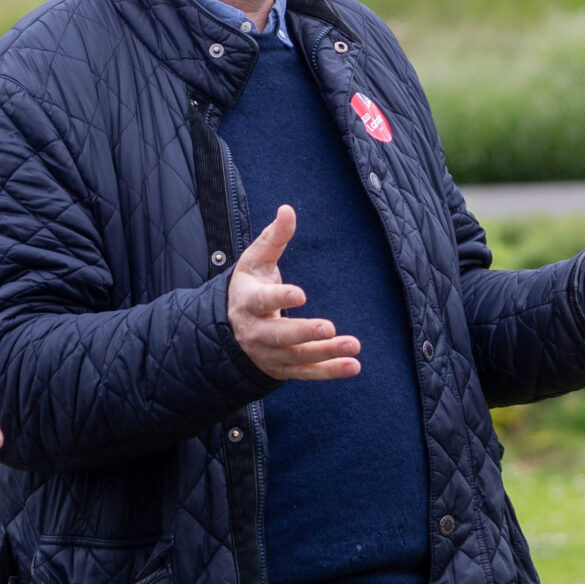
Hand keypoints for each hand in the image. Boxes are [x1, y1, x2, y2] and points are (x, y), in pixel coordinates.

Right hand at [228, 205, 360, 380]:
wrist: (230, 327)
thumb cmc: (249, 286)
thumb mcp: (256, 260)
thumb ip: (273, 237)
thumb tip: (287, 209)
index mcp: (247, 302)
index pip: (261, 301)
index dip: (280, 298)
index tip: (301, 293)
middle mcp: (255, 332)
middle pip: (279, 335)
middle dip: (304, 332)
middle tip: (329, 327)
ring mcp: (269, 354)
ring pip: (298, 356)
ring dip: (326, 353)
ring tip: (353, 345)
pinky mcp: (283, 369)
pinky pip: (307, 373)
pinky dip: (330, 371)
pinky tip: (354, 366)